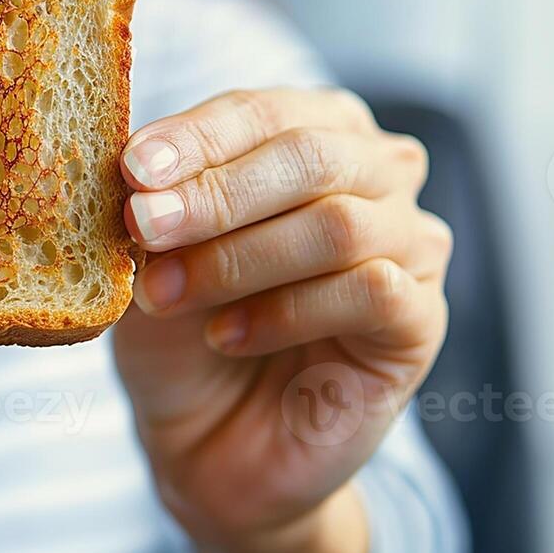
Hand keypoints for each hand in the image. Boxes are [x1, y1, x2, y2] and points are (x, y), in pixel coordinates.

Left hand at [111, 88, 451, 552]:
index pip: (261, 111)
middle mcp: (374, 175)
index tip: (132, 168)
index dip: (195, 137)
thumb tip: (137, 171)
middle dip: (215, 192)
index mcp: (311, 132)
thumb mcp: (149, 258)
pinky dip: (285, 312)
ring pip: (339, 223)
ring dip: (236, 259)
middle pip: (310, 154)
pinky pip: (369, 291)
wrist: (206, 440)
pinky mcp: (420, 320)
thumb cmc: (179, 328)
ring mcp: (409, 245)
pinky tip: (228, 336)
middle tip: (144, 226)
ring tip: (165, 296)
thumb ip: (155, 205)